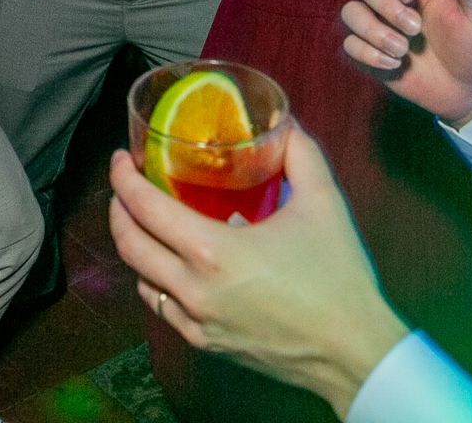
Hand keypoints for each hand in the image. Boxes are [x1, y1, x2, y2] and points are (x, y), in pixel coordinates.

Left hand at [108, 135, 409, 417]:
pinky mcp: (206, 344)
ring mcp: (195, 322)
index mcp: (212, 251)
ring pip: (140, 280)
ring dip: (134, 246)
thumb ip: (299, 153)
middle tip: (125, 185)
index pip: (144, 208)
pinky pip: (162, 308)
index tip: (121, 158)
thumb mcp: (323, 202)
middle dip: (117, 209)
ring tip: (144, 223)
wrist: (353, 352)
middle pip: (129, 244)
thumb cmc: (337, 276)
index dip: (123, 178)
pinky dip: (155, 281)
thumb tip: (280, 120)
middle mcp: (193, 289)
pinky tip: (169, 267)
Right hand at [341, 0, 471, 127]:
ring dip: (373, 31)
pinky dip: (368, 54)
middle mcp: (394, 2)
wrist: (467, 92)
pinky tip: (393, 65)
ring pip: (350, 12)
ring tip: (402, 51)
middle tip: (414, 30)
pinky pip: (348, 44)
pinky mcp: (369, 53)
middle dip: (386, 7)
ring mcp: (379, 27)